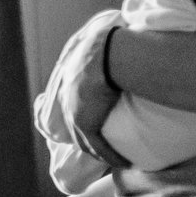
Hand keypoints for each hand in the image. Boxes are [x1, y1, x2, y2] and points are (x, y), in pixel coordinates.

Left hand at [54, 10, 127, 166]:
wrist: (108, 54)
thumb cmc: (112, 42)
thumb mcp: (104, 40)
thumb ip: (108, 44)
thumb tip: (128, 33)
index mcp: (70, 74)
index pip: (70, 97)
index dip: (81, 109)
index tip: (93, 117)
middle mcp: (67, 94)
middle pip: (73, 122)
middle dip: (86, 136)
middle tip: (103, 146)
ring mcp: (74, 109)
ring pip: (84, 139)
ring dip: (99, 151)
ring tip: (114, 158)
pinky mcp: (85, 122)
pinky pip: (97, 145)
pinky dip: (109, 155)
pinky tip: (123, 162)